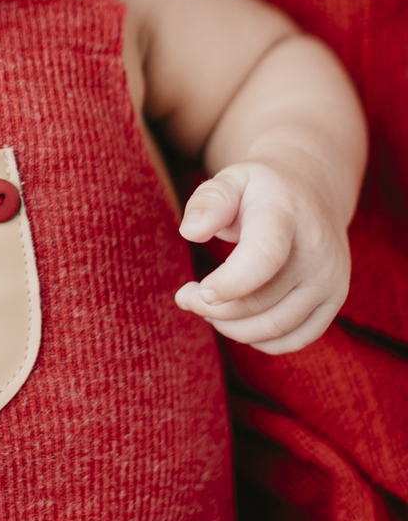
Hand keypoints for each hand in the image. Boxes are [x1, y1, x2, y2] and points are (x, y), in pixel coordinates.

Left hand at [174, 159, 350, 353]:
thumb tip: (190, 231)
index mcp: (286, 214)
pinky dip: (260, 340)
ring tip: (207, 310)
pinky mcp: (335, 301)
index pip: (264, 256)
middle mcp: (317, 251)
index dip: (231, 283)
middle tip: (185, 297)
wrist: (313, 190)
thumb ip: (209, 201)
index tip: (200, 293)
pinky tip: (237, 322)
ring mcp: (331, 279)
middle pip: (262, 300)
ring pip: (276, 327)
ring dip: (231, 328)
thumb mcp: (231, 180)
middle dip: (213, 308)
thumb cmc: (260, 190)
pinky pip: (296, 339)